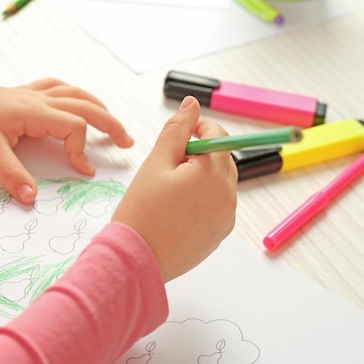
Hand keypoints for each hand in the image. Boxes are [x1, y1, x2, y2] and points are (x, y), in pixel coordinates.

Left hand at [0, 77, 133, 203]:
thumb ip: (12, 175)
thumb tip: (32, 198)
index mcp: (36, 112)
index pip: (74, 127)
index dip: (83, 150)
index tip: (84, 170)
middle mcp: (41, 100)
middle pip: (87, 107)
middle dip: (110, 124)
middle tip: (126, 142)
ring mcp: (35, 94)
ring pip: (77, 93)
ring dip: (99, 107)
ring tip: (112, 122)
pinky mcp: (26, 93)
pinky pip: (58, 87)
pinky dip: (75, 93)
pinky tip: (78, 99)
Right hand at [112, 96, 237, 281]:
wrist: (135, 260)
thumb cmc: (141, 212)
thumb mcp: (156, 162)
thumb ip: (177, 129)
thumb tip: (192, 104)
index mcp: (213, 174)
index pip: (218, 136)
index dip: (198, 129)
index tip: (180, 135)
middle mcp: (228, 195)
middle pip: (222, 159)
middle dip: (200, 155)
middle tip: (169, 167)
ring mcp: (226, 217)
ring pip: (221, 182)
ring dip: (202, 177)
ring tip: (171, 191)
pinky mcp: (220, 234)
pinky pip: (218, 205)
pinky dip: (203, 199)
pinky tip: (178, 209)